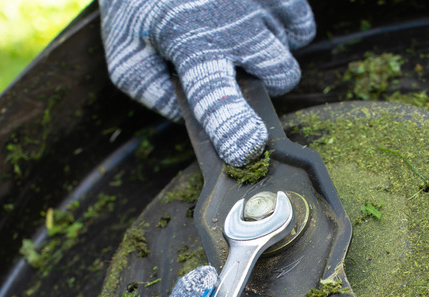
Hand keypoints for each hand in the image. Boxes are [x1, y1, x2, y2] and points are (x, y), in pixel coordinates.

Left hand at [99, 0, 315, 165]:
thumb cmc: (139, 6)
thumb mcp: (126, 56)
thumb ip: (155, 94)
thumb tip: (193, 121)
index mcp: (190, 43)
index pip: (215, 95)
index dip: (233, 127)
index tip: (248, 149)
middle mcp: (232, 22)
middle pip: (279, 75)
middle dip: (264, 81)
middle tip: (235, 68)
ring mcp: (259, 2)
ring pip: (290, 51)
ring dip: (269, 53)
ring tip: (237, 38)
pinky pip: (302, 26)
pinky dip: (285, 29)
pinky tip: (257, 23)